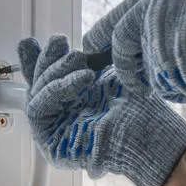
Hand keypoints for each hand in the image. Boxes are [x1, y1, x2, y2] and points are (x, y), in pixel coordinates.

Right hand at [18, 35, 185, 185]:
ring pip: (36, 94)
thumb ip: (81, 61)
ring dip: (55, 73)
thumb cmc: (135, 107)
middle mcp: (59, 115)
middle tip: (61, 42)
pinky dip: (56, 90)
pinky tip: (83, 79)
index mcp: (71, 100)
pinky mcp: (49, 144)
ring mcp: (52, 130)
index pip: (44, 78)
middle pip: (36, 84)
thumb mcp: (105, 74)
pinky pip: (39, 109)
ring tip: (83, 63)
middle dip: (47, 60)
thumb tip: (60, 41)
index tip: (48, 41)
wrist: (149, 134)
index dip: (38, 58)